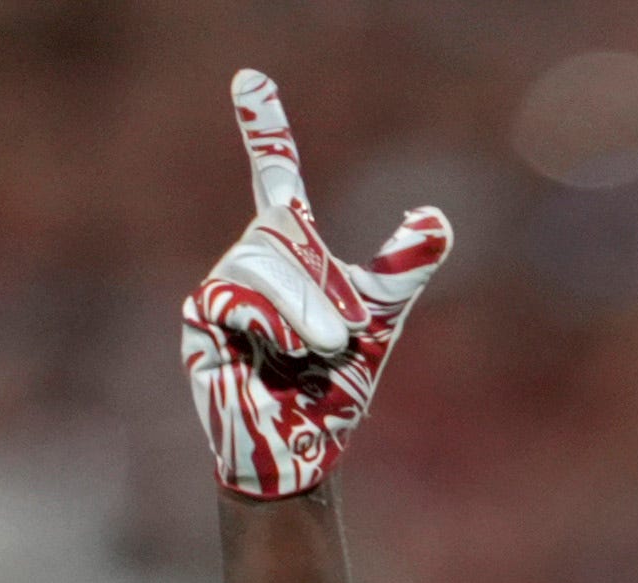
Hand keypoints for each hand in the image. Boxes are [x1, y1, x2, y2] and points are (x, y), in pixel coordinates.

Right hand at [182, 71, 451, 499]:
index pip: (274, 172)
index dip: (263, 125)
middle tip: (343, 341)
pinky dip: (277, 324)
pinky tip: (285, 355)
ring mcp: (219, 286)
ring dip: (306, 312)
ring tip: (321, 352)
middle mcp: (249, 259)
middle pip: (281, 232)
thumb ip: (403, 268)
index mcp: (289, 252)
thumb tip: (437, 215)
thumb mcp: (380, 322)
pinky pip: (240, 296)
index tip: (249, 76)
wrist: (304, 450)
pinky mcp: (200, 318)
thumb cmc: (333, 392)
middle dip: (321, 290)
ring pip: (263, 264)